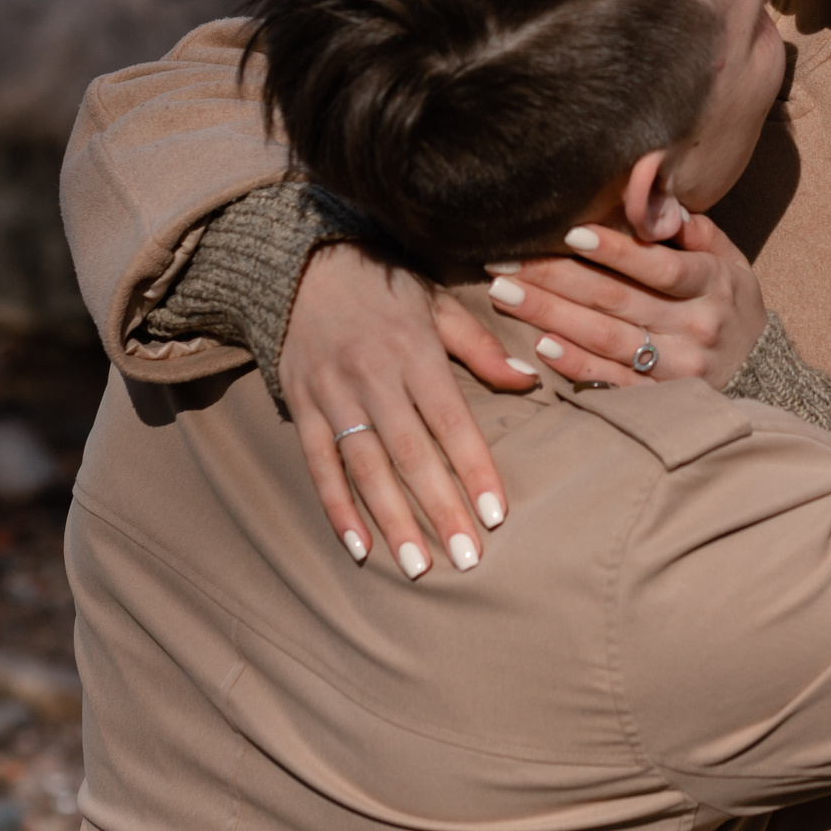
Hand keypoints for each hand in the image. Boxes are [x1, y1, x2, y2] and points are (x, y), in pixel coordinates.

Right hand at [276, 245, 536, 579]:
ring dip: (393, 520)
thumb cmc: (384, 287)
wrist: (300, 264)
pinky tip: (359, 548)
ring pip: (366, 467)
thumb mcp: (437, 303)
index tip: (497, 514)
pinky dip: (337, 508)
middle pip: (411, 453)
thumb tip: (531, 380)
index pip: (451, 419)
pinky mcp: (302, 407)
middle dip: (440, 509)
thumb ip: (481, 346)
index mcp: (414, 350)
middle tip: (467, 559)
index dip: (475, 467)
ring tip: (418, 567)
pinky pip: (320, 466)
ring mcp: (333, 394)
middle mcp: (373, 376)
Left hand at [483, 212, 766, 390]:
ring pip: (605, 339)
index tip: (570, 232)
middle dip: (556, 278)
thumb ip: (696, 230)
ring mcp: (678, 367)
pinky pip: (612, 382)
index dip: (615, 250)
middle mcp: (695, 327)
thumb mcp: (731, 261)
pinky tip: (540, 345)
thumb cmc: (732, 305)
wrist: (765, 376)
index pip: (659, 266)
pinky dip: (575, 364)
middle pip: (618, 300)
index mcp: (713, 284)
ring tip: (506, 294)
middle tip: (504, 261)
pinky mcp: (661, 398)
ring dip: (550, 315)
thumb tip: (657, 200)